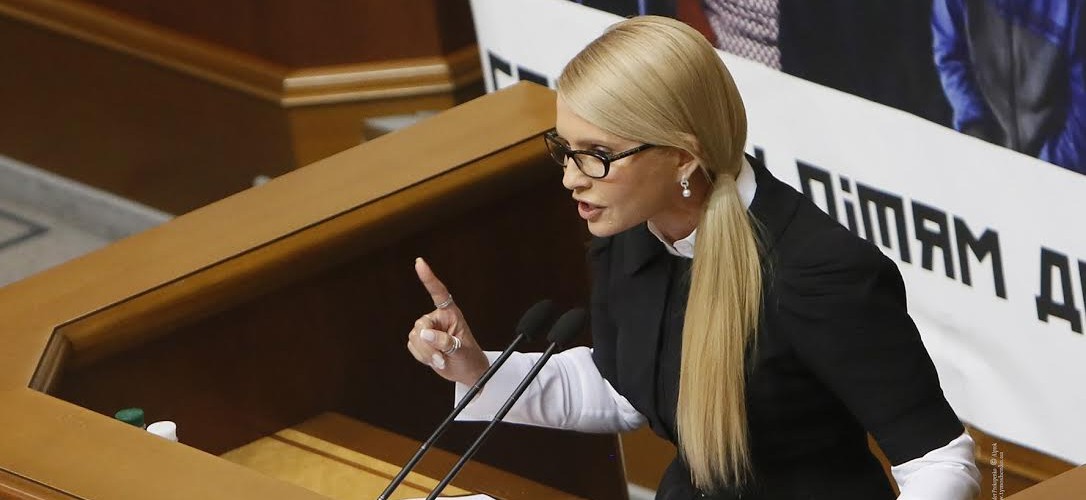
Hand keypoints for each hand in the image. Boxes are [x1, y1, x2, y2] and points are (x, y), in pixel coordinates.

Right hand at [406, 257, 489, 384]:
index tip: (419, 263)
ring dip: (425, 353)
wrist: (467, 372)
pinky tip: (434, 359)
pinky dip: (421, 356)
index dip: (429, 278)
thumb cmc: (470, 358)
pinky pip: (412, 346)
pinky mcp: (421, 342)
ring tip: (440, 359)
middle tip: (440, 356)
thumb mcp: (461, 349)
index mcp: (451, 314)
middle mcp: (438, 319)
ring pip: (414, 337)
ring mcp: (429, 330)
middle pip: (421, 325)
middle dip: (428, 344)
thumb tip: (426, 333)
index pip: (439, 293)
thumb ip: (445, 341)